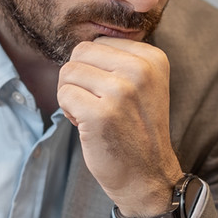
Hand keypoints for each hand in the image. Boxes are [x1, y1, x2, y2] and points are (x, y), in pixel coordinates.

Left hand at [57, 37, 182, 217]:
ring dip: (72, 95)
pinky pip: (64, 94)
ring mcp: (121, 91)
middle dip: (79, 78)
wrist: (148, 176)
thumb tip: (80, 44)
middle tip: (97, 104)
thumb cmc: (137, 129)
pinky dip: (68, 111)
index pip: (100, 41)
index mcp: (153, 58)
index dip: (96, 68)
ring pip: (68, 72)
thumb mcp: (144, 85)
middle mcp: (140, 71)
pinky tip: (88, 126)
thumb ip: (120, 59)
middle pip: (81, 53)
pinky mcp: (101, 113)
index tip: (112, 93)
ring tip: (93, 115)